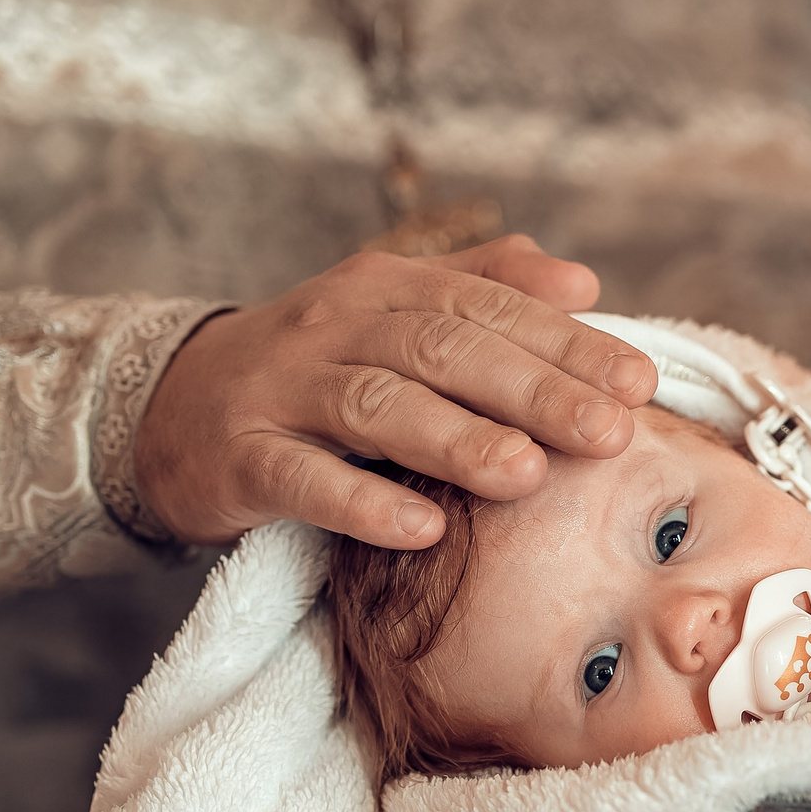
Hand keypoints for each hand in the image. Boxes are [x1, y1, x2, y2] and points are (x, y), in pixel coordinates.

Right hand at [133, 235, 657, 548]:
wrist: (171, 404)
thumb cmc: (317, 366)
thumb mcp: (396, 313)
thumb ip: (487, 288)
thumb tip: (583, 281)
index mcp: (387, 288)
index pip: (489, 308)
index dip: (567, 343)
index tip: (639, 382)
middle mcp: (336, 326)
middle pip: (444, 350)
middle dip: (533, 390)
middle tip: (609, 433)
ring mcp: (282, 389)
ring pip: (377, 406)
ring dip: (456, 440)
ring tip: (527, 474)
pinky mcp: (239, 455)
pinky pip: (302, 478)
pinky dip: (362, 503)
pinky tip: (421, 531)